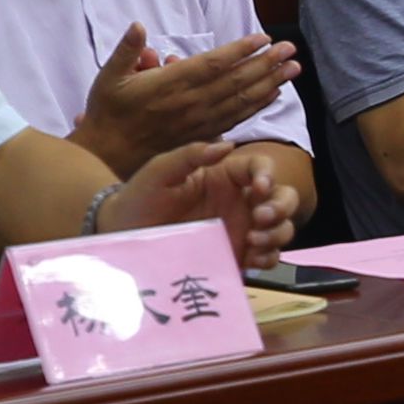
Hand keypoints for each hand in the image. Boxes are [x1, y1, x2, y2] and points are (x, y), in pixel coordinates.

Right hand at [75, 24, 301, 173]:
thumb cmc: (108, 113)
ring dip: (270, 83)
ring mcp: (199, 122)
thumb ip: (126, 51)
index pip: (213, 64)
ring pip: (241, 101)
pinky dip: (257, 106)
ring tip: (293, 69)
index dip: (240, 51)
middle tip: (291, 49)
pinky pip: (236, 120)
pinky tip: (274, 95)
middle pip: (236, 82)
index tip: (263, 38)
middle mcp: (190, 103)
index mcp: (170, 85)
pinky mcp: (202, 136)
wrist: (108, 155)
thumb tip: (138, 25)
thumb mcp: (108, 78)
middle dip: (266, 64)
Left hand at [104, 141, 299, 265]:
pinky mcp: (237, 258)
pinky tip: (251, 258)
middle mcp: (239, 202)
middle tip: (260, 218)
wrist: (121, 239)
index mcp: (225, 176)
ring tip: (254, 240)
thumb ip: (190, 155)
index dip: (268, 174)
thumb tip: (227, 145)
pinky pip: (268, 257)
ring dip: (278, 233)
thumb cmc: (139, 199)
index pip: (260, 168)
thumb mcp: (159, 171)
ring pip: (281, 228)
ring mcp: (241, 231)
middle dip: (281, 206)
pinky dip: (269, 257)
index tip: (258, 188)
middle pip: (282, 197)